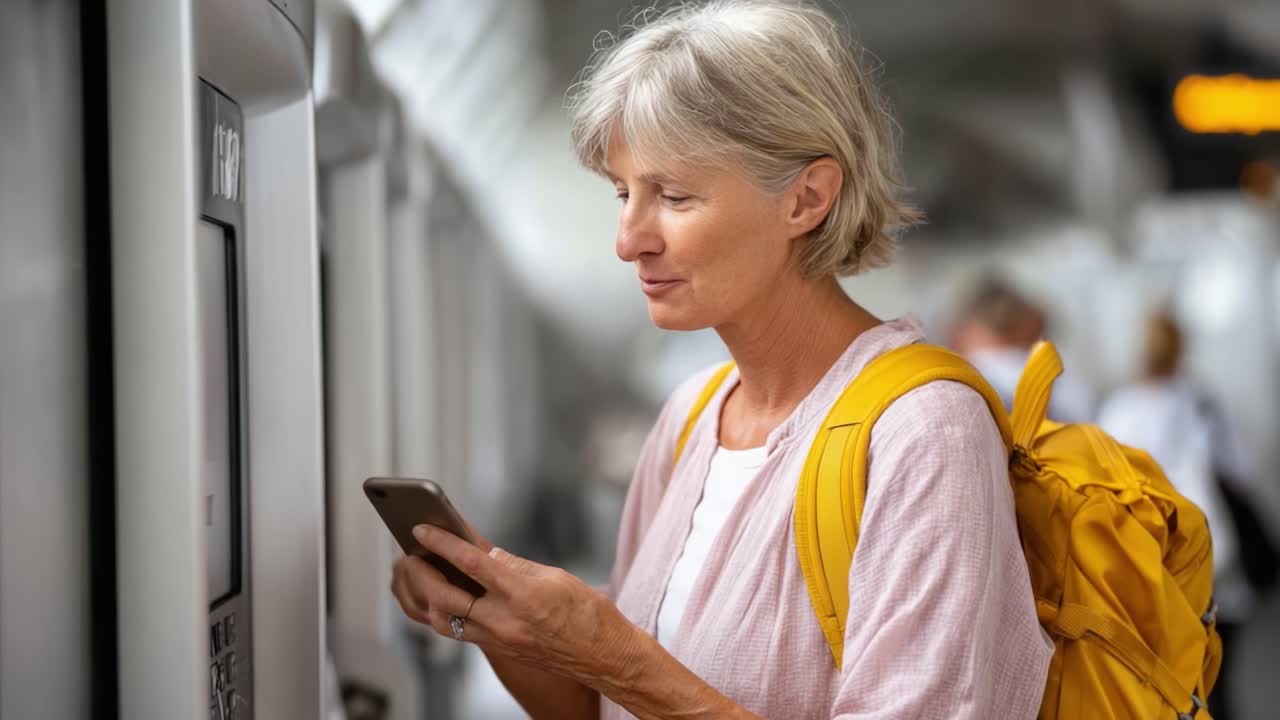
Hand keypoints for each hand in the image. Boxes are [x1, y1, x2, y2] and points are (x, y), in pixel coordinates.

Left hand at [389, 524, 634, 682]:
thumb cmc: (589, 614)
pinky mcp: (500, 650)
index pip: (472, 564)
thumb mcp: (555, 576)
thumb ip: (515, 564)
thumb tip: (484, 553)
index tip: (422, 529)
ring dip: (426, 596)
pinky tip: (440, 596)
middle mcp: (505, 622)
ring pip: (444, 621)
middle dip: (421, 573)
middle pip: (445, 598)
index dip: (443, 543)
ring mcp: (500, 640)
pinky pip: (459, 632)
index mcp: (523, 596)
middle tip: (410, 554)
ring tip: (419, 572)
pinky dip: (443, 613)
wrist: (605, 656)